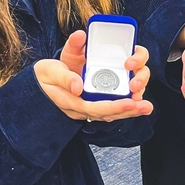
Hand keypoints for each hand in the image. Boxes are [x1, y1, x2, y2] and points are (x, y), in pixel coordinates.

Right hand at [34, 33, 152, 121]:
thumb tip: (78, 84)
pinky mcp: (90, 101)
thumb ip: (64, 77)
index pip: (95, 107)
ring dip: (129, 111)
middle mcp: (80, 107)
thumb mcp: (49, 71)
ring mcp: (86, 106)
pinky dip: (123, 107)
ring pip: (110, 113)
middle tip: (145, 107)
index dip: (114, 106)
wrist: (38, 83)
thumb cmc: (44, 76)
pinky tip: (136, 105)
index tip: (130, 103)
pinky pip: (109, 108)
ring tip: (146, 107)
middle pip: (107, 113)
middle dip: (127, 111)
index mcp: (70, 101)